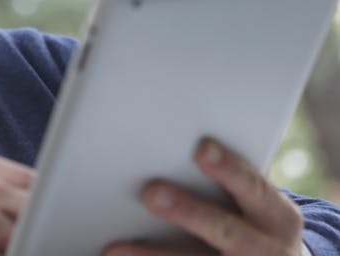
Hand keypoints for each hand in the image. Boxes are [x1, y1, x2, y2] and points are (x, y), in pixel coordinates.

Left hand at [105, 138, 304, 255]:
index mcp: (278, 218)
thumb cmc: (250, 220)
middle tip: (151, 193)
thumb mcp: (255, 206)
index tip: (202, 148)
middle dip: (189, 212)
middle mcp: (269, 251)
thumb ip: (225, 183)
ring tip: (115, 248)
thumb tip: (166, 153)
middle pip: (227, 232)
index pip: (254, 188)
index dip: (229, 169)